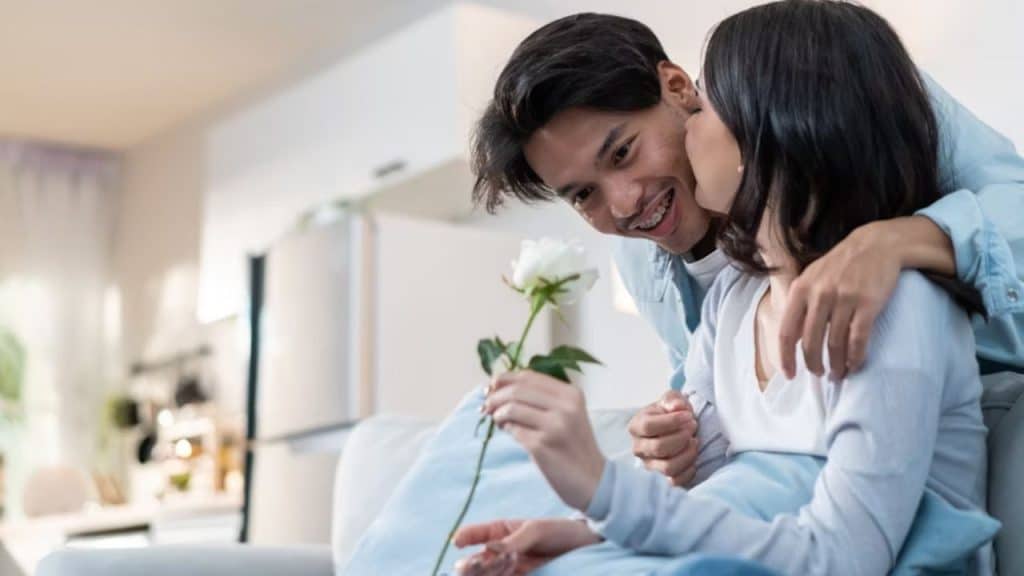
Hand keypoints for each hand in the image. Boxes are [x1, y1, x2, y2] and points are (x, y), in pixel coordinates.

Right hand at [454, 518, 601, 575]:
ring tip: (502, 564)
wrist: (589, 547)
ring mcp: (510, 568)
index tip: (458, 543)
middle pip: (474, 561)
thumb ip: (512, 541)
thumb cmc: (562, 531)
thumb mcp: (536, 531)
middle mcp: (501, 551)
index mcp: (501, 531)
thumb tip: (489, 549)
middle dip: (472, 565)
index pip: (473, 535)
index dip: (463, 538)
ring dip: (488, 572)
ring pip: (486, 575)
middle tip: (477, 564)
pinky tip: (508, 570)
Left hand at [484, 371, 605, 510]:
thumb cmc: (574, 446)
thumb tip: (498, 387)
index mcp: (571, 394)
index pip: (529, 376)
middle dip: (495, 397)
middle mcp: (565, 406)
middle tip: (485, 406)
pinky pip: (514, 431)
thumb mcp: (567, 414)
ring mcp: (554, 426)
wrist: (594, 481)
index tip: (490, 387)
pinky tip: (510, 433)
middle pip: (517, 390)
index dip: (505, 379)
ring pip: (511, 409)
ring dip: (498, 414)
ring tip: (499, 421)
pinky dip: (507, 430)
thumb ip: (541, 399)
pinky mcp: (542, 446)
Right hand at [628, 390, 697, 486]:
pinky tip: (694, 457)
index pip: (649, 427)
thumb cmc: (671, 413)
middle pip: (659, 448)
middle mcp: (639, 448)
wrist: (676, 428)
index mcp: (636, 426)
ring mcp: (649, 465)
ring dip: (687, 454)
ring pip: (668, 467)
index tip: (688, 416)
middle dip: (681, 437)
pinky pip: (675, 481)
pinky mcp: (661, 479)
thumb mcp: (672, 399)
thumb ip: (673, 399)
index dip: (671, 422)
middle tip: (693, 427)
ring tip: (695, 441)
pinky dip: (689, 470)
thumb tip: (677, 407)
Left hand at [779, 220, 902, 379]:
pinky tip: (854, 364)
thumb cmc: (840, 265)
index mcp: (801, 289)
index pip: (787, 331)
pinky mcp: (867, 304)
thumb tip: (792, 337)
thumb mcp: (812, 277)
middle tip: (819, 375)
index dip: (786, 357)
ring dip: (836, 364)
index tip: (789, 374)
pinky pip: (858, 338)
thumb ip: (800, 304)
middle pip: (811, 342)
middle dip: (813, 364)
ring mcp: (844, 299)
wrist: (876, 244)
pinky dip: (855, 356)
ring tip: (837, 374)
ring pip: (835, 343)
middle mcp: (820, 295)